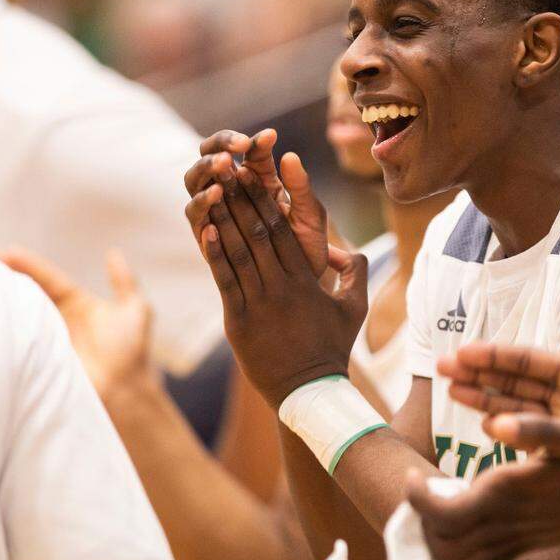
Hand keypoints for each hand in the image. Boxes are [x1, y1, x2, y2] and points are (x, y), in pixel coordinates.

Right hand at [0, 247, 154, 397]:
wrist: (125, 392)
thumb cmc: (132, 352)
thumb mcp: (136, 310)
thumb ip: (124, 282)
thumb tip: (112, 253)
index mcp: (75, 303)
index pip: (45, 278)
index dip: (25, 264)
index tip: (2, 251)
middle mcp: (56, 319)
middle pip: (24, 293)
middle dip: (1, 276)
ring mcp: (43, 340)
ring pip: (15, 315)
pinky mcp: (35, 361)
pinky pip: (14, 343)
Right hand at [184, 129, 327, 277]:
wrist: (301, 285)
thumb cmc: (308, 248)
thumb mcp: (310, 215)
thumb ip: (301, 186)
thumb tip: (289, 154)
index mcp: (259, 180)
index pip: (246, 151)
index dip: (252, 140)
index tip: (270, 137)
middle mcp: (231, 192)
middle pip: (209, 158)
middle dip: (219, 147)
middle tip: (236, 149)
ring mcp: (216, 214)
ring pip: (195, 183)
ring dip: (206, 171)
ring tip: (223, 167)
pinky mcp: (207, 239)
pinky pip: (196, 218)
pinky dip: (202, 204)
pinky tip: (215, 196)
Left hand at [196, 162, 367, 408]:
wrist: (312, 389)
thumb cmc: (333, 347)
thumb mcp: (355, 307)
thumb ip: (354, 273)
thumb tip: (347, 250)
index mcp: (306, 279)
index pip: (283, 231)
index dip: (267, 201)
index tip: (255, 176)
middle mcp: (282, 286)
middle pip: (258, 233)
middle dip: (241, 199)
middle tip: (227, 169)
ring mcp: (259, 303)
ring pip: (239, 252)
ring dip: (223, 218)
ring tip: (211, 190)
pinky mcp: (240, 321)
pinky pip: (225, 281)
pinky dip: (214, 254)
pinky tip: (204, 230)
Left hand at [407, 413, 559, 559]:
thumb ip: (534, 427)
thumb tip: (495, 422)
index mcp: (505, 493)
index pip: (443, 511)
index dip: (418, 496)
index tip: (414, 474)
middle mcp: (504, 523)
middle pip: (442, 539)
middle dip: (422, 517)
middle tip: (423, 488)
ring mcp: (512, 542)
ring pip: (456, 559)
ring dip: (437, 538)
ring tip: (436, 507)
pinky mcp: (521, 550)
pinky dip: (460, 559)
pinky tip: (462, 531)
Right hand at [437, 310, 559, 475]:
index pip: (531, 359)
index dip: (497, 354)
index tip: (464, 350)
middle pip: (514, 382)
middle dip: (478, 374)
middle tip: (440, 367)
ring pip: (517, 409)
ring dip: (483, 399)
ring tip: (451, 392)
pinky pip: (535, 442)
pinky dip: (510, 433)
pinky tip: (487, 426)